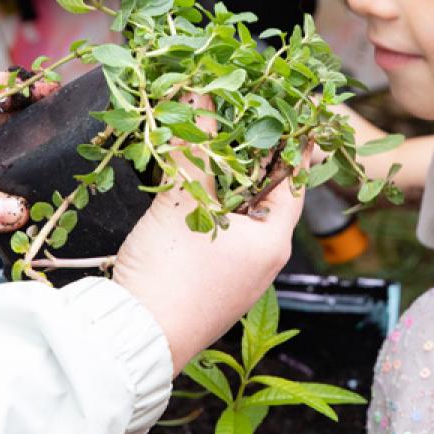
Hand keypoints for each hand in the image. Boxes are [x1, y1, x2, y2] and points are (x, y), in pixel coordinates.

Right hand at [112, 100, 303, 374]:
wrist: (135, 340)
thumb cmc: (171, 274)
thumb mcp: (182, 202)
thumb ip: (193, 146)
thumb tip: (199, 92)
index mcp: (272, 242)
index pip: (295, 180)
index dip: (295, 142)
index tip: (298, 112)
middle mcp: (262, 260)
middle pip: (265, 195)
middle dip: (254, 156)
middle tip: (248, 116)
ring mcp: (236, 275)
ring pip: (238, 214)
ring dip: (227, 180)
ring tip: (216, 141)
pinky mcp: (208, 283)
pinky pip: (218, 233)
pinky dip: (210, 206)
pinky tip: (189, 187)